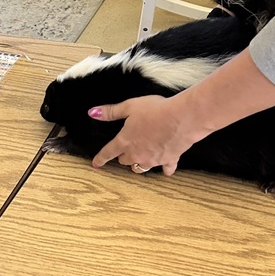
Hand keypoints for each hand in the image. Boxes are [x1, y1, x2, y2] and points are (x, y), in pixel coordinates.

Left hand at [90, 94, 206, 175]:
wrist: (182, 118)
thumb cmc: (156, 110)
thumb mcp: (130, 106)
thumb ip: (111, 112)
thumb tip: (93, 112)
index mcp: (125, 141)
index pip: (108, 152)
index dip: (100, 159)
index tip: (96, 164)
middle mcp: (137, 154)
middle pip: (125, 161)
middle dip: (124, 155)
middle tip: (126, 149)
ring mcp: (153, 160)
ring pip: (141, 167)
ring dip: (139, 163)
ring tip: (141, 157)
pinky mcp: (169, 160)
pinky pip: (166, 169)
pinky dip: (165, 168)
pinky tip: (166, 169)